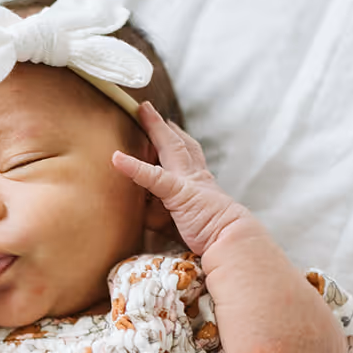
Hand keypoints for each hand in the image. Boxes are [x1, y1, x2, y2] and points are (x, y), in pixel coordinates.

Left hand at [113, 104, 246, 257]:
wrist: (235, 242)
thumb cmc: (211, 238)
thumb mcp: (187, 221)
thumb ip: (164, 214)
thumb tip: (142, 210)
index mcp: (200, 184)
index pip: (188, 156)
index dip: (178, 139)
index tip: (170, 126)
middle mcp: (196, 177)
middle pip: (178, 144)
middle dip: (162, 126)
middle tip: (148, 110)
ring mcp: (188, 183)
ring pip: (170, 148)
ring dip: (155, 129)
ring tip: (141, 112)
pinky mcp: (179, 194)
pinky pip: (153, 177)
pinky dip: (134, 167)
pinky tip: (117, 158)